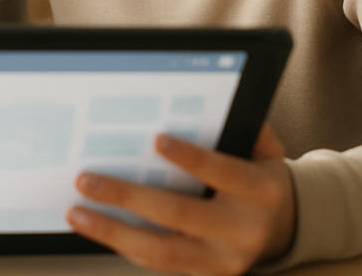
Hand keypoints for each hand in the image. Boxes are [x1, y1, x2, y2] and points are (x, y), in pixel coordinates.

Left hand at [66, 125, 294, 274]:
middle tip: (88, 180)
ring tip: (77, 213)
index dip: (191, 158)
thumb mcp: (265, 148)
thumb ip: (244, 126)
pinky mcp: (204, 274)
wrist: (284, 227)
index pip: (224, 173)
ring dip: (114, 232)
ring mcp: (222, 260)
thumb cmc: (261, 176)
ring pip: (162, 251)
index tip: (157, 140)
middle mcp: (242, 231)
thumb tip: (215, 104)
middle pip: (180, 215)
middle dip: (128, 197)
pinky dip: (124, 245)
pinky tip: (97, 228)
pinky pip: (159, 263)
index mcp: (261, 192)